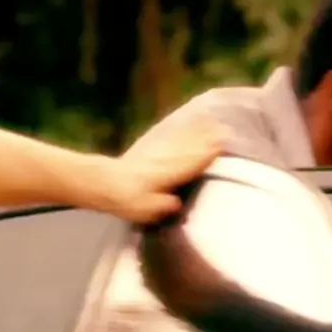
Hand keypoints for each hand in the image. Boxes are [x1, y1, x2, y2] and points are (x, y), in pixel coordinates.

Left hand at [109, 115, 226, 223]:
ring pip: (183, 138)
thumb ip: (165, 206)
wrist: (105, 183)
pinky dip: (183, 128)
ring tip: (213, 121)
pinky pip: (171, 135)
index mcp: (168, 175)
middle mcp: (166, 159)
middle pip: (191, 147)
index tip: (223, 144)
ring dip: (198, 130)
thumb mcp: (147, 210)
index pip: (192, 162)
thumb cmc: (129, 201)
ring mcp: (159, 152)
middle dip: (208, 138)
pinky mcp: (151, 148)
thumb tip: (177, 204)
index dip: (208, 153)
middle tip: (226, 129)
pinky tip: (189, 122)